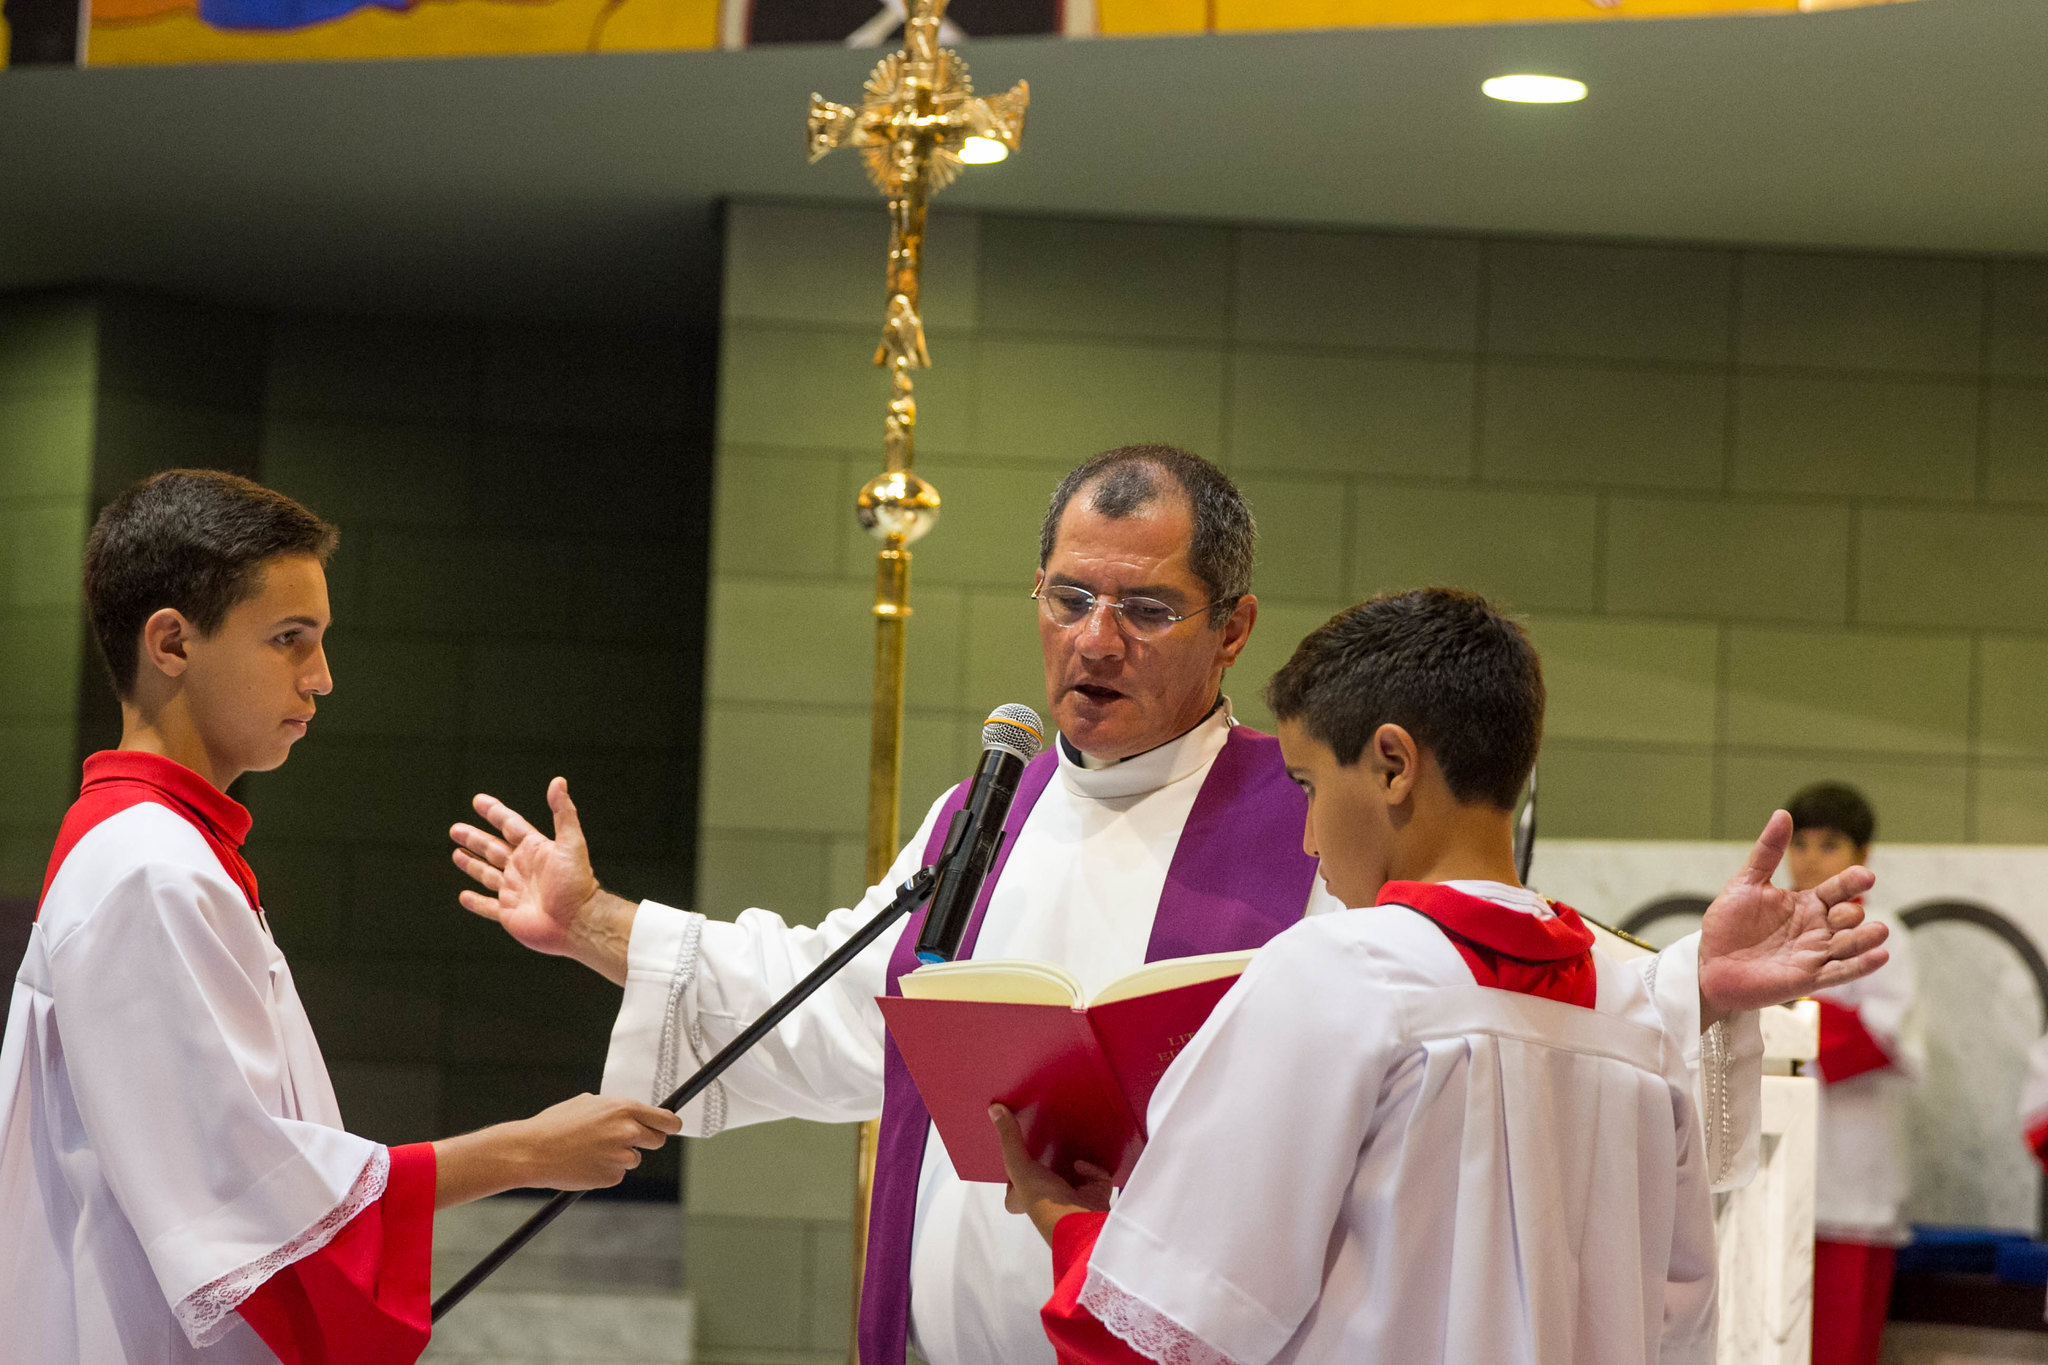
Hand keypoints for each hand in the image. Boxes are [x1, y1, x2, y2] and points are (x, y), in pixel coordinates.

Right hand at [451, 778, 635, 983]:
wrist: (578, 922)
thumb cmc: (577, 883)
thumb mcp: (571, 843)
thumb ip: (563, 812)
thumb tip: (559, 781)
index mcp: (535, 849)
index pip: (510, 825)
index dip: (494, 812)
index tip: (478, 801)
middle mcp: (522, 868)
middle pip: (493, 848)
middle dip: (474, 838)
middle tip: (455, 828)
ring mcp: (514, 891)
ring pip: (487, 874)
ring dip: (471, 863)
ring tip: (456, 853)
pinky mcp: (509, 914)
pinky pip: (488, 906)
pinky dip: (475, 902)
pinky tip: (464, 896)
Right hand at [515, 1092, 683, 1190]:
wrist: (532, 1151)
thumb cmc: (556, 1124)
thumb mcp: (589, 1103)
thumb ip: (617, 1109)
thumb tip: (634, 1113)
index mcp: (625, 1109)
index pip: (666, 1120)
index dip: (671, 1124)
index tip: (672, 1127)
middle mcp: (629, 1132)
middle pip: (657, 1141)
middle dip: (646, 1141)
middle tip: (625, 1141)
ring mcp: (621, 1157)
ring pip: (634, 1159)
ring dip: (621, 1156)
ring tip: (592, 1150)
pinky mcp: (612, 1177)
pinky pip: (618, 1173)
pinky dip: (607, 1170)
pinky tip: (586, 1163)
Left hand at [990, 1104, 1113, 1245]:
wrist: (1078, 1218)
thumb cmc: (1042, 1197)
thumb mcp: (1019, 1165)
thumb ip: (1009, 1138)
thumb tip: (993, 1109)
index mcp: (1025, 1200)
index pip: (1014, 1192)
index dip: (1013, 1179)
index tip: (1016, 1157)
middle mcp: (1048, 1202)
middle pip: (1044, 1181)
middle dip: (1047, 1165)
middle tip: (1046, 1140)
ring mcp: (1073, 1199)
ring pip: (1072, 1178)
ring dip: (1072, 1162)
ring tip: (1068, 1137)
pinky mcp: (1095, 1195)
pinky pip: (1096, 1177)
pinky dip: (1091, 1169)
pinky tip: (1082, 1163)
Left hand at [1697, 810, 1888, 1024]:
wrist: (1710, 963)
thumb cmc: (1728, 924)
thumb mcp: (1746, 883)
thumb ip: (1767, 852)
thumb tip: (1783, 813)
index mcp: (1805, 904)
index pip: (1836, 889)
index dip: (1851, 881)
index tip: (1864, 875)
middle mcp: (1815, 928)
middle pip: (1848, 917)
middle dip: (1851, 913)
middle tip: (1843, 912)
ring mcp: (1814, 954)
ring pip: (1850, 945)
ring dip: (1866, 939)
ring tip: (1879, 931)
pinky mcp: (1808, 979)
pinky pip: (1840, 972)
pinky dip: (1860, 965)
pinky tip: (1879, 956)